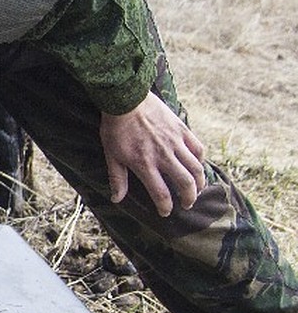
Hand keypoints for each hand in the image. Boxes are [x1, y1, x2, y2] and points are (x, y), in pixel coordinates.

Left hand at [99, 95, 205, 216]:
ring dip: (199, 182)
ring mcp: (175, 142)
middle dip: (189, 198)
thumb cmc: (116, 129)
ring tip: (196, 189)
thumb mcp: (111, 155)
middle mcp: (164, 156)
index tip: (165, 212)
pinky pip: (198, 148)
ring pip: (195, 168)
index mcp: (145, 164)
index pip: (161, 193)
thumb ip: (117, 179)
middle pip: (185, 183)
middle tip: (187, 204)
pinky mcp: (182, 130)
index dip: (165, 207)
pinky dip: (200, 160)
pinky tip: (197, 166)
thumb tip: (117, 199)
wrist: (127, 100)